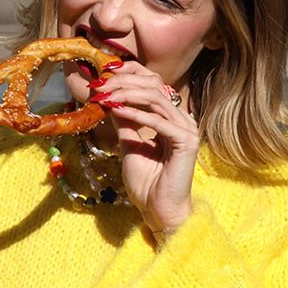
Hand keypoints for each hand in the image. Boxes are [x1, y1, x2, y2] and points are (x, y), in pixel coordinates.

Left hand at [90, 63, 199, 240]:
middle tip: (100, 85)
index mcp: (172, 119)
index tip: (103, 79)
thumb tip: (110, 100)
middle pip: (154, 87)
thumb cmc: (147, 185)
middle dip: (124, 83)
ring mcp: (187, 129)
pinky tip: (117, 110)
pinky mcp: (186, 142)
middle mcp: (183, 120)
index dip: (129, 76)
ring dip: (127, 95)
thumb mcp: (130, 145)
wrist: (159, 211)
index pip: (153, 85)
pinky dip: (136, 114)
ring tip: (106, 96)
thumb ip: (125, 123)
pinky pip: (158, 121)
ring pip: (156, 99)